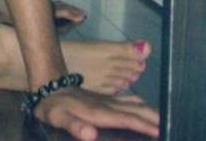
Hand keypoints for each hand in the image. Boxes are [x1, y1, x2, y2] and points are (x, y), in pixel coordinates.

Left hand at [33, 87, 158, 139]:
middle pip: (135, 109)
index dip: (143, 125)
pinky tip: (144, 109)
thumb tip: (90, 135)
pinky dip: (141, 105)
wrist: (48, 84)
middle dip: (153, 118)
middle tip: (171, 126)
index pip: (126, 119)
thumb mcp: (57, 117)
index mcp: (99, 111)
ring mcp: (107, 99)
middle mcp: (107, 104)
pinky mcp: (104, 98)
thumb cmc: (52, 106)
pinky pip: (128, 100)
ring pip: (134, 103)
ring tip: (163, 120)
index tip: (160, 131)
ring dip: (150, 110)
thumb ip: (73, 125)